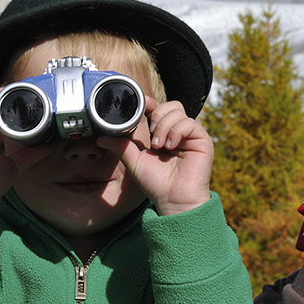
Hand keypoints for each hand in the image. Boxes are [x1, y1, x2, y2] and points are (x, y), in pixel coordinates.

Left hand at [98, 97, 212, 215]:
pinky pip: (189, 123)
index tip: (141, 103)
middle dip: (156, 116)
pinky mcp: (202, 140)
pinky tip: (171, 146)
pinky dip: (176, 132)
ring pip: (178, 112)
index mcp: (164, 133)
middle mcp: (178, 132)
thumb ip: (121, 147)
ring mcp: (191, 135)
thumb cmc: (157, 183)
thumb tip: (102, 138)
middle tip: (151, 138)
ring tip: (160, 146)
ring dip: (164, 126)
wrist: (173, 199)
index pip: (159, 109)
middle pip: (170, 105)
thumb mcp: (135, 162)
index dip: (150, 103)